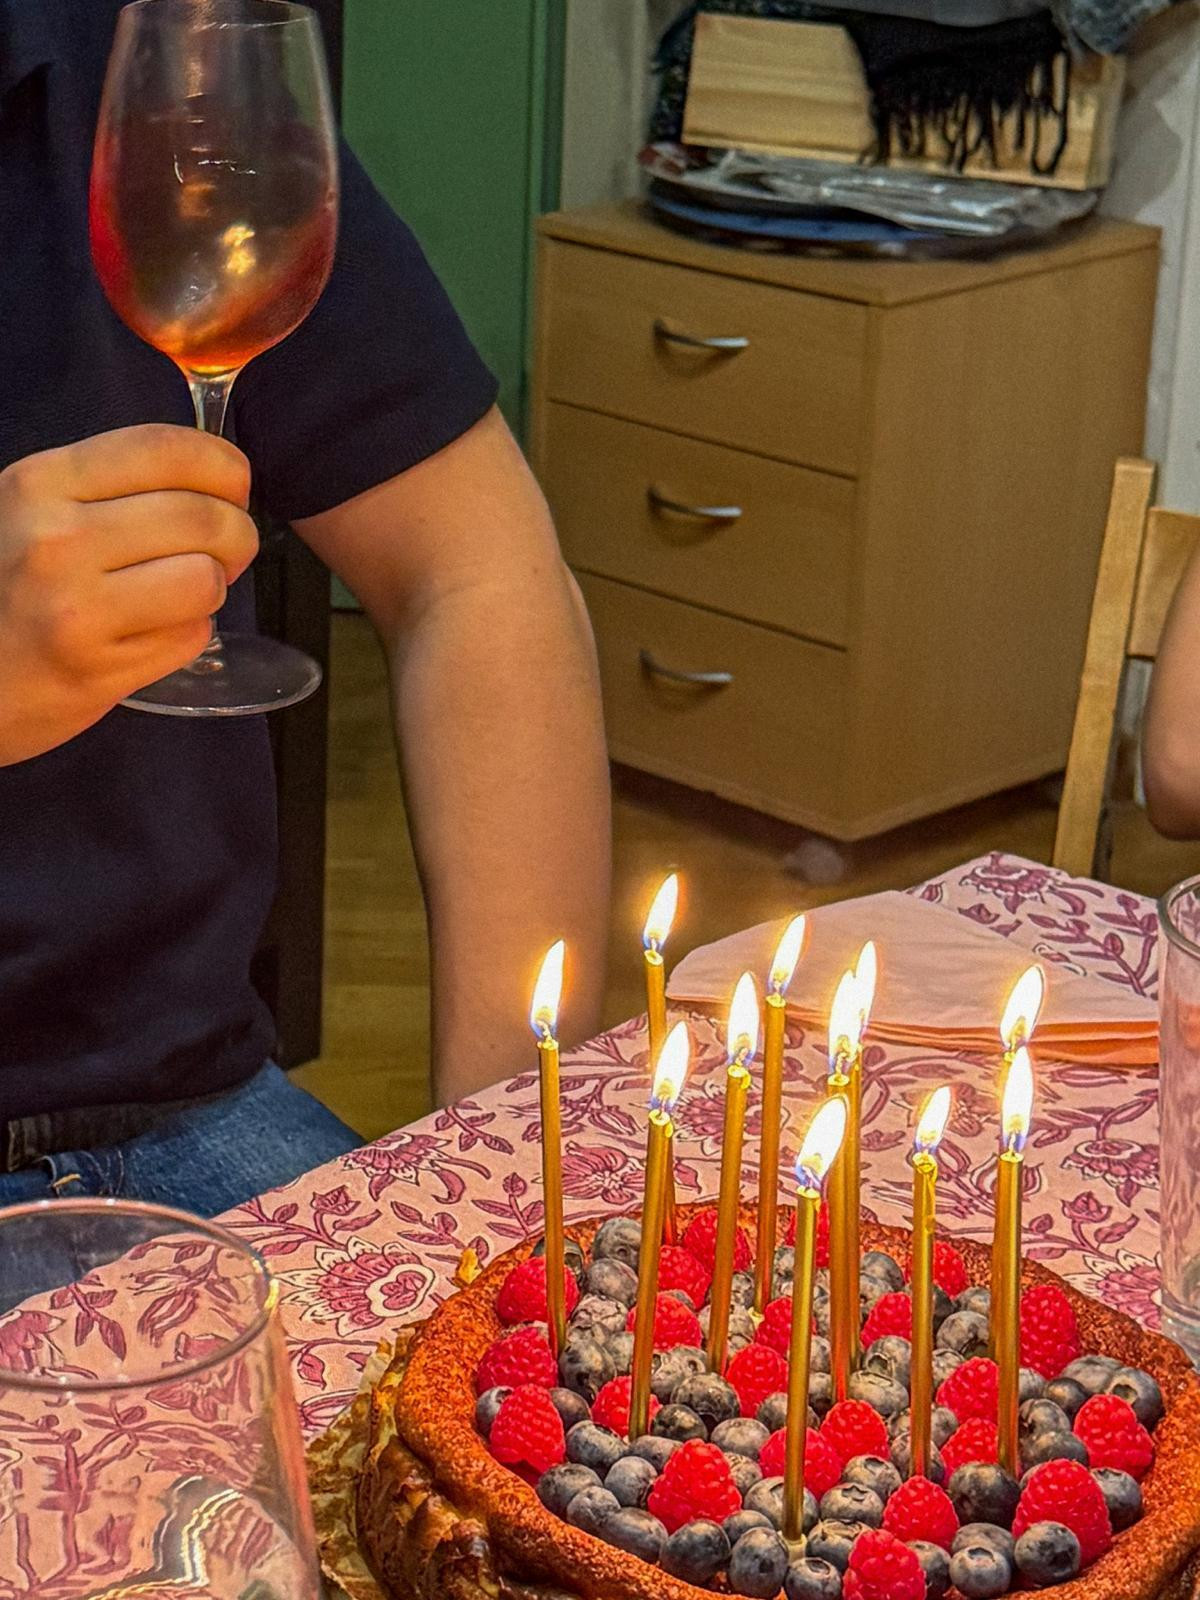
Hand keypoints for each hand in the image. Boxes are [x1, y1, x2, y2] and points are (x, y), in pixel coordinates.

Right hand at [0, 425, 258, 763]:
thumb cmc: (7, 585)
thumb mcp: (34, 510)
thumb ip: (111, 485)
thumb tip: (216, 471)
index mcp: (43, 484)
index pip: (166, 450)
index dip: (224, 465)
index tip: (234, 485)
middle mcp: (56, 540)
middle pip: (203, 517)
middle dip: (237, 534)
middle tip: (226, 551)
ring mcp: (75, 608)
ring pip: (205, 578)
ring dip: (213, 587)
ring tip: (183, 592)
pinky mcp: (96, 669)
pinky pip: (190, 635)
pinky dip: (187, 632)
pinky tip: (151, 631)